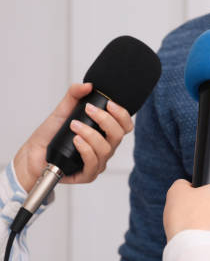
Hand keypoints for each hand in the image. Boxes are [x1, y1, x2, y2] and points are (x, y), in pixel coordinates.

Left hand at [13, 83, 133, 191]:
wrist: (33, 153)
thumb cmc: (49, 135)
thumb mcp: (63, 110)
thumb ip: (74, 95)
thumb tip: (88, 85)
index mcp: (105, 134)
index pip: (125, 125)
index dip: (122, 114)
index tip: (109, 103)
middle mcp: (105, 148)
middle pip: (119, 135)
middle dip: (105, 120)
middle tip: (88, 110)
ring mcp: (97, 162)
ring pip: (106, 149)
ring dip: (90, 134)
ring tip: (74, 125)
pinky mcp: (87, 174)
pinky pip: (93, 163)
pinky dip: (86, 149)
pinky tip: (76, 140)